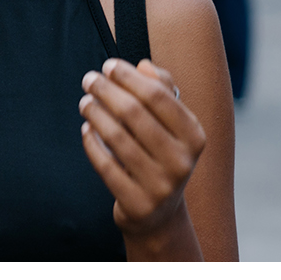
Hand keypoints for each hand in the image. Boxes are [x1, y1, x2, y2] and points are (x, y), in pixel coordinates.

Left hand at [79, 58, 206, 240]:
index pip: (159, 97)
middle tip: (89, 79)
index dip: (130, 78)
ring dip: (96, 114)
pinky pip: (105, 165)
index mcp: (195, 137)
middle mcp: (182, 161)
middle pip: (135, 114)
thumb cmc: (162, 157)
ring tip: (85, 102)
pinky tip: (86, 129)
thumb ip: (163, 92)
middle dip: (108, 91)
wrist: (159, 214)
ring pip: (117, 138)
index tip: (109, 65)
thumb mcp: (172, 126)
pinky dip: (92, 143)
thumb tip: (143, 66)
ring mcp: (160, 185)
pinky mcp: (137, 203)